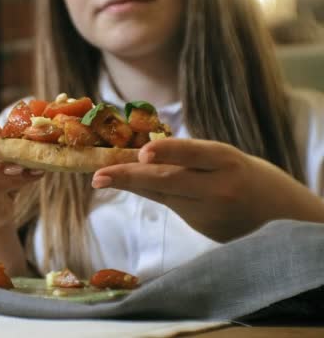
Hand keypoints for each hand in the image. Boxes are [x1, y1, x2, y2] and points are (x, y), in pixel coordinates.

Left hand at [92, 138, 323, 241]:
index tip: (142, 153)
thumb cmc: (247, 177)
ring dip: (131, 186)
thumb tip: (142, 153)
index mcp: (229, 161)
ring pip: (164, 196)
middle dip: (130, 177)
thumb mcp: (226, 159)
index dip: (168, 152)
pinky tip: (129, 184)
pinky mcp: (204, 229)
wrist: (282, 217)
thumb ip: (191, 158)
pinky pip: (171, 206)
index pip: (195, 154)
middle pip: (170, 181)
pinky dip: (150, 194)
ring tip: (101, 178)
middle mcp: (219, 188)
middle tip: (98, 175)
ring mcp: (211, 213)